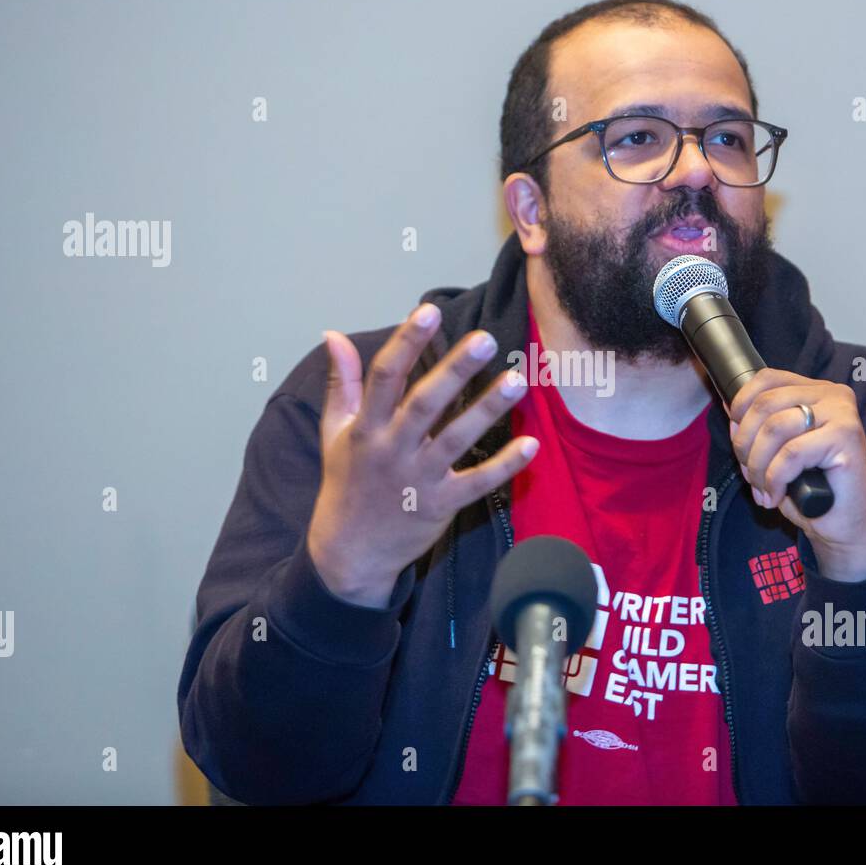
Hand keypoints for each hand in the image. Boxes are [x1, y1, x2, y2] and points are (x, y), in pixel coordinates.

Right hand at [307, 303, 537, 606]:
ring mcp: (417, 480)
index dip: (406, 342)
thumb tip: (334, 334)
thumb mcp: (334, 431)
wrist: (350, 553)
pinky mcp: (441, 506)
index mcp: (365, 428)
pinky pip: (477, 483)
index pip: (385, 377)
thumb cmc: (346, 483)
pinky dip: (504, 465)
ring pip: (456, 440)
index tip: (430, 311)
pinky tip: (531, 443)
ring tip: (517, 380)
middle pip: (424, 404)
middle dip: (454, 370)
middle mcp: (391, 451)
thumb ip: (342, 382)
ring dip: (487, 410)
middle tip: (486, 339)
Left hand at [728, 370, 865, 583]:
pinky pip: (791, 453)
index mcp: (816, 391)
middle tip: (750, 474)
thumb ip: (758, 425)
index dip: (740, 406)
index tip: (738, 439)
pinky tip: (776, 496)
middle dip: (745, 445)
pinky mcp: (847, 437)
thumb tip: (728, 405)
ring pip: (774, 428)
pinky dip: (775, 479)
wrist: (846, 526)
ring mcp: (842, 414)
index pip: (766, 379)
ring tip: (762, 489)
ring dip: (758, 466)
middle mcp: (832, 395)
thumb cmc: (811, 489)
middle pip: (764, 404)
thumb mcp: (776, 451)